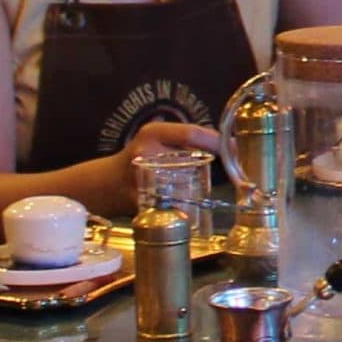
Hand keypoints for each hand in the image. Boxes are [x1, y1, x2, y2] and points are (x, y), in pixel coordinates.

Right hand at [103, 117, 223, 214]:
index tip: (235, 147)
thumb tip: (228, 143)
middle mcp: (145, 152)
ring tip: (204, 190)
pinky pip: (171, 205)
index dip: (216, 140)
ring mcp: (141, 177)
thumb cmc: (141, 156)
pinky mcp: (139, 200)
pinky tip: (191, 209)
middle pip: (191, 161)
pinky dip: (184, 207)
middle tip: (232, 173)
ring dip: (199, 190)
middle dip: (210, 169)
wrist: (107, 183)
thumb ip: (187, 138)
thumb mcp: (159, 137)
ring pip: (184, 185)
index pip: (191, 133)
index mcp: (153, 133)